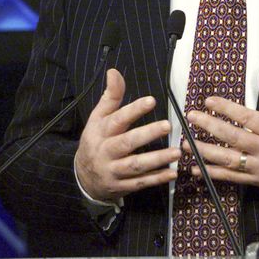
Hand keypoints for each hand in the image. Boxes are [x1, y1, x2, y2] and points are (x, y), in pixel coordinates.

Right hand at [75, 68, 180, 201]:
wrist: (82, 177)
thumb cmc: (95, 140)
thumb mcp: (97, 118)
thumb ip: (110, 96)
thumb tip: (114, 71)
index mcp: (101, 131)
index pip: (117, 119)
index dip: (134, 110)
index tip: (152, 100)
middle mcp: (106, 151)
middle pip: (127, 142)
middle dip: (148, 134)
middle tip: (168, 125)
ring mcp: (113, 171)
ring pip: (136, 165)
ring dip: (157, 159)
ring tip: (177, 151)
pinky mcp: (120, 186)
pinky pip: (140, 183)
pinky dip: (157, 179)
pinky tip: (172, 172)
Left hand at [184, 59, 258, 197]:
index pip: (249, 119)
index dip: (228, 109)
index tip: (209, 100)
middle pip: (234, 139)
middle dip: (210, 128)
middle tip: (191, 118)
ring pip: (230, 161)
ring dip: (206, 153)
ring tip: (186, 144)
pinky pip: (234, 179)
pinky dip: (215, 175)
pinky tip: (197, 170)